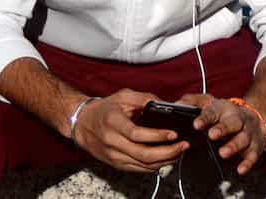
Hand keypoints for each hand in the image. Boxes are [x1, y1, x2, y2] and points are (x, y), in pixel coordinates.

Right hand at [70, 89, 188, 173]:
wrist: (83, 124)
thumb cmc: (105, 109)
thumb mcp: (123, 96)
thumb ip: (144, 98)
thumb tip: (164, 104)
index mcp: (114, 122)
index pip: (137, 134)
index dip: (157, 136)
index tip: (173, 133)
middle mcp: (112, 142)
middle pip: (143, 154)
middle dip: (167, 152)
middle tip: (183, 146)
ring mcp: (114, 156)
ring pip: (143, 165)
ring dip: (164, 161)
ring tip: (179, 152)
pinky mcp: (116, 164)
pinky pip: (138, 169)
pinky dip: (154, 166)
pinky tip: (166, 159)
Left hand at [178, 92, 265, 174]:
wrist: (257, 117)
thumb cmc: (228, 113)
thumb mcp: (211, 103)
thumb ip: (193, 102)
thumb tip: (177, 104)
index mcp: (224, 110)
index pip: (213, 112)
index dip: (204, 118)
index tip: (196, 124)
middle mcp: (237, 120)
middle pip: (231, 123)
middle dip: (222, 129)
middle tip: (212, 135)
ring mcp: (247, 133)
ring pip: (242, 139)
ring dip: (233, 146)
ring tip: (223, 153)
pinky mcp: (255, 147)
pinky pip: (252, 155)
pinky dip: (248, 163)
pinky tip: (240, 170)